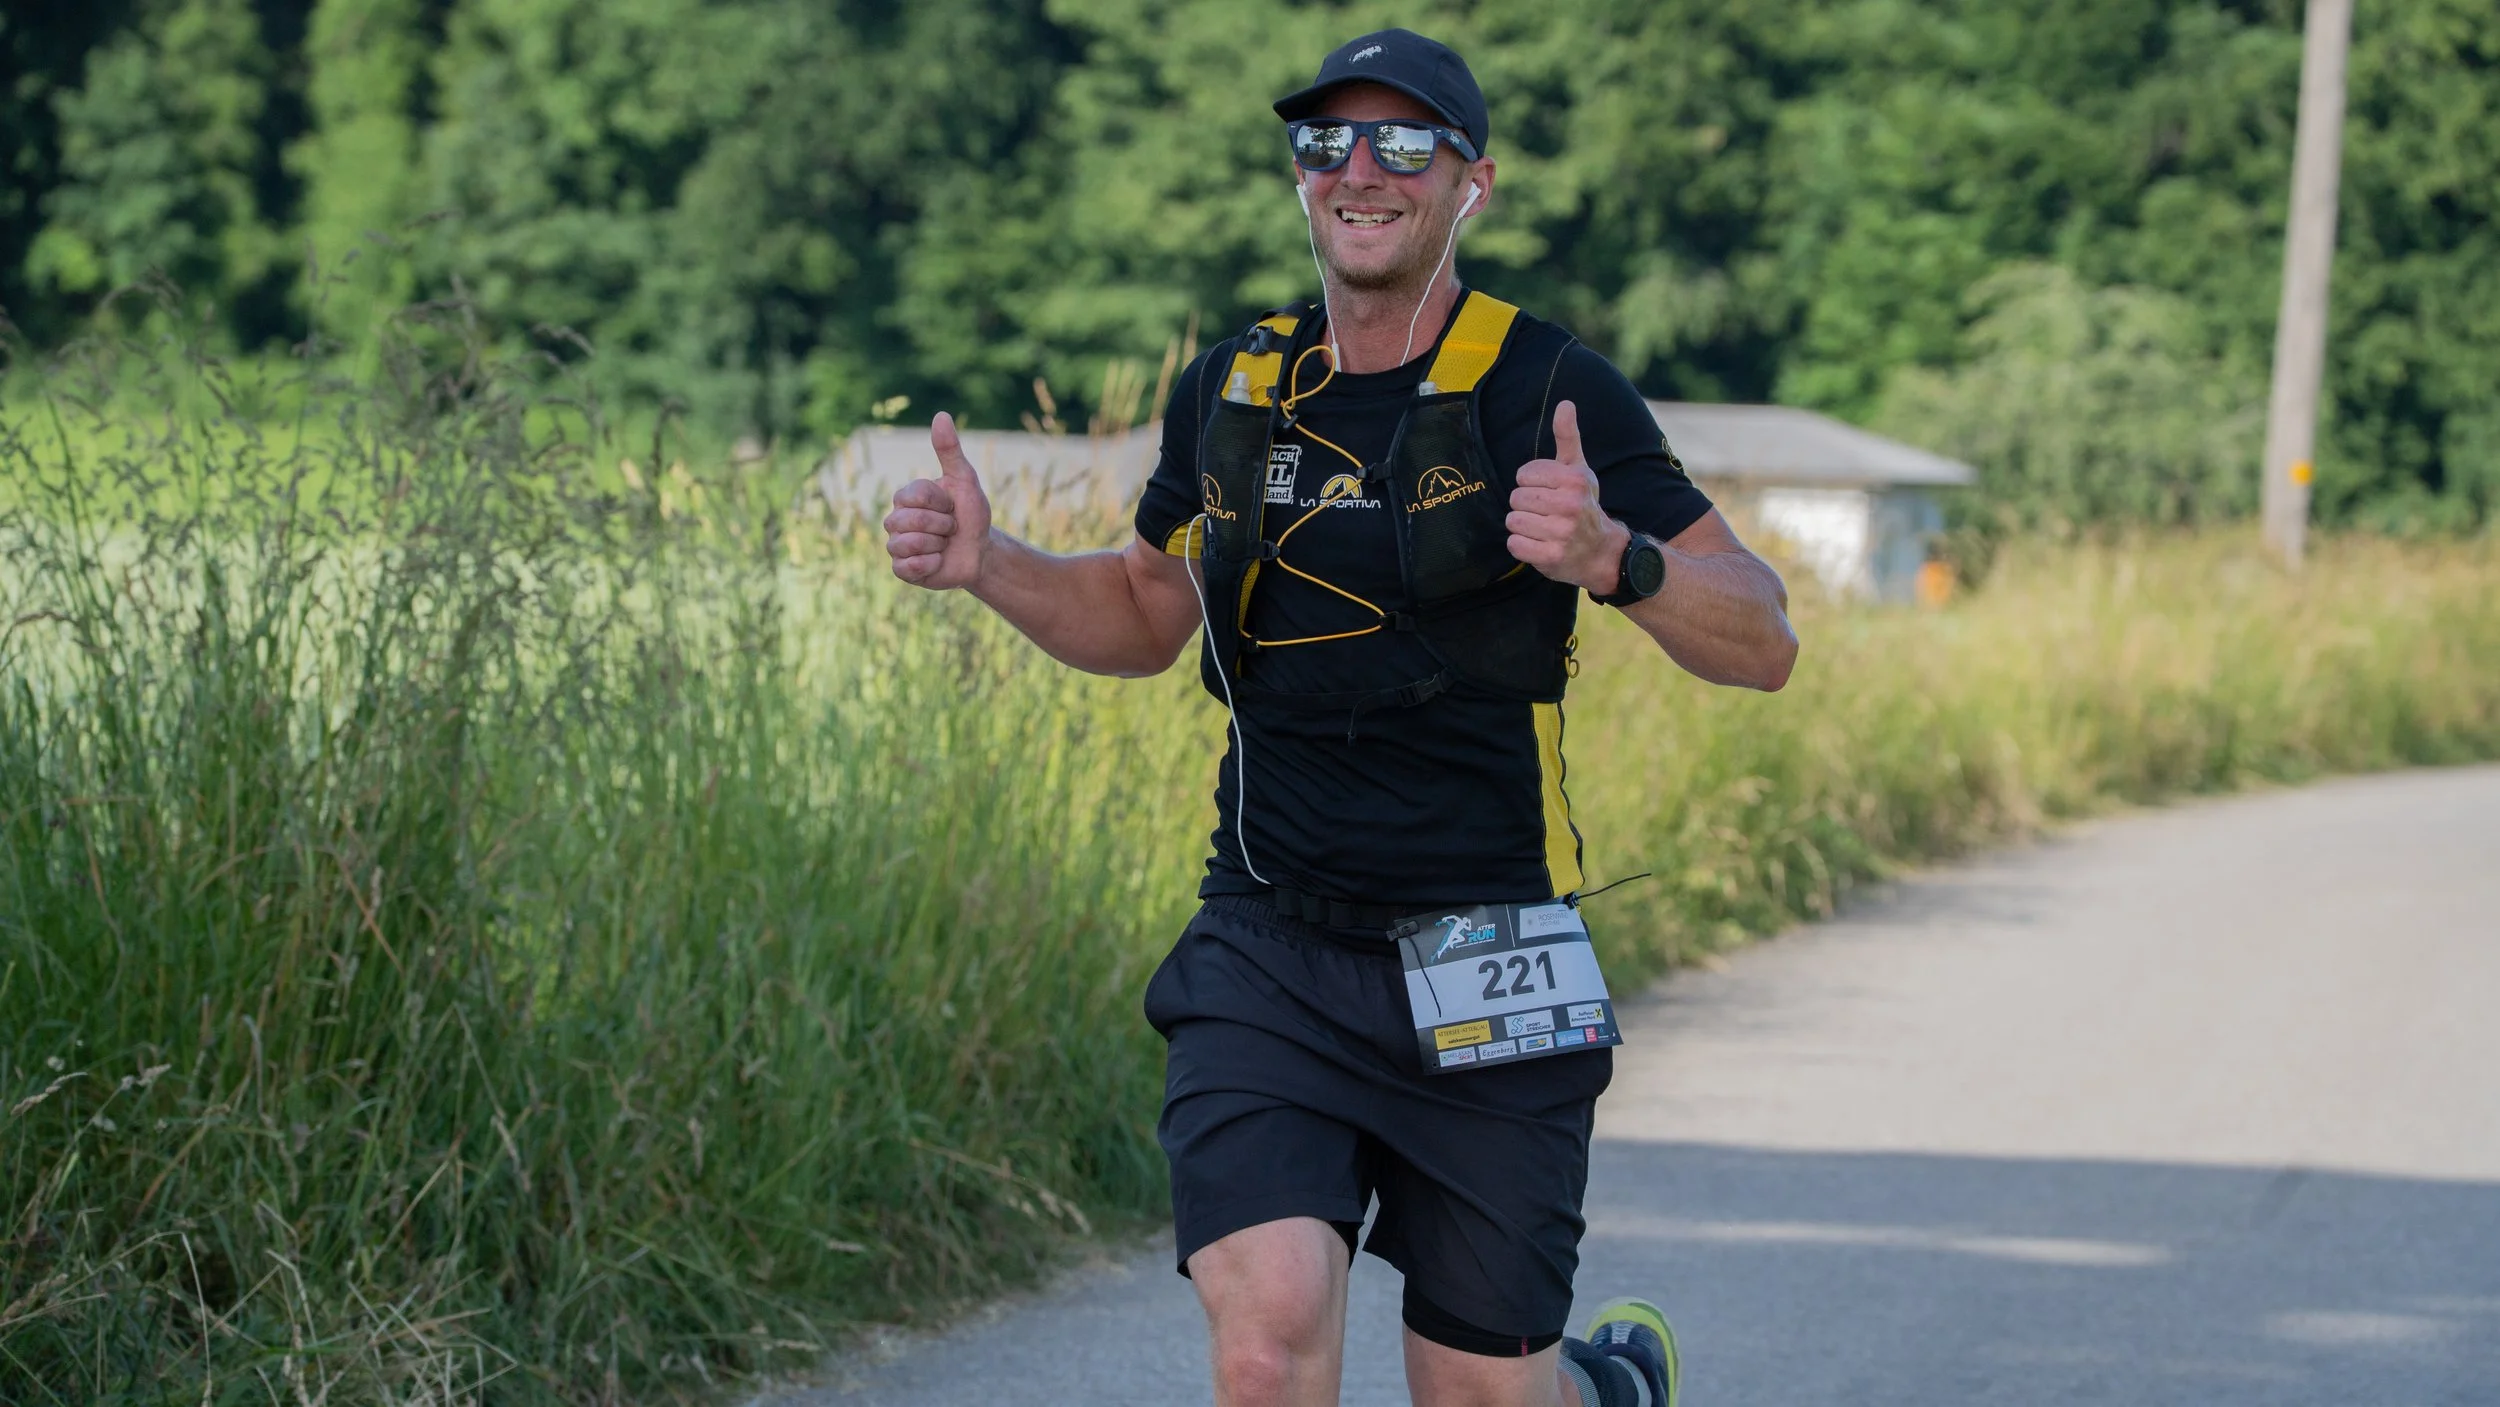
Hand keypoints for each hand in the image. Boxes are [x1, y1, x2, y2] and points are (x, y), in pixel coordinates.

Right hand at [885, 411, 993, 589]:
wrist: (980, 552)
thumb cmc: (970, 515)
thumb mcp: (965, 480)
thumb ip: (950, 450)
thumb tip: (940, 415)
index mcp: (906, 496)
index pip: (917, 495)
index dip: (942, 504)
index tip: (951, 507)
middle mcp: (895, 520)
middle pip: (911, 521)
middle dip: (942, 526)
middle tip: (950, 529)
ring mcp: (896, 545)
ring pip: (908, 543)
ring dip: (937, 546)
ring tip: (943, 546)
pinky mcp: (901, 570)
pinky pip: (908, 567)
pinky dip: (931, 565)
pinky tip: (937, 562)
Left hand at [1506, 400, 1628, 593]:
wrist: (1601, 552)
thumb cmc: (1583, 505)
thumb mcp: (1578, 469)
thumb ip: (1567, 437)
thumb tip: (1565, 404)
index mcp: (1575, 480)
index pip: (1523, 475)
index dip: (1530, 483)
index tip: (1547, 492)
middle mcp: (1570, 505)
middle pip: (1516, 498)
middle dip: (1526, 506)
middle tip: (1546, 513)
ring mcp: (1562, 533)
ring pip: (1513, 521)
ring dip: (1523, 526)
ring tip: (1543, 528)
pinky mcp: (1551, 557)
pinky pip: (1514, 544)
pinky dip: (1522, 546)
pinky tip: (1540, 544)